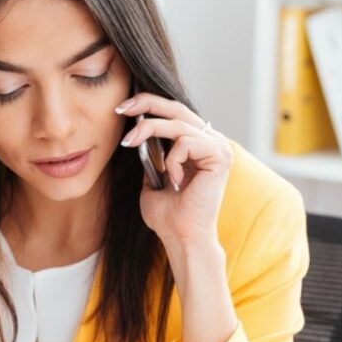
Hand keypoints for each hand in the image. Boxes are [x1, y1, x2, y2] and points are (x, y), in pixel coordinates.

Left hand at [116, 92, 233, 246]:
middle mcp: (212, 142)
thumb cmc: (168, 217)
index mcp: (198, 146)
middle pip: (177, 109)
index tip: (122, 108)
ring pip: (178, 123)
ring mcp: (218, 148)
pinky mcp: (221, 156)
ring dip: (149, 131)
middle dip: (146, 103)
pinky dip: (173, 160)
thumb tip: (138, 135)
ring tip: (132, 145)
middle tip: (121, 109)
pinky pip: (187, 142)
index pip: (175, 114)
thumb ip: (150, 159)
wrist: (182, 238)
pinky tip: (175, 181)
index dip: (149, 105)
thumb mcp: (151, 182)